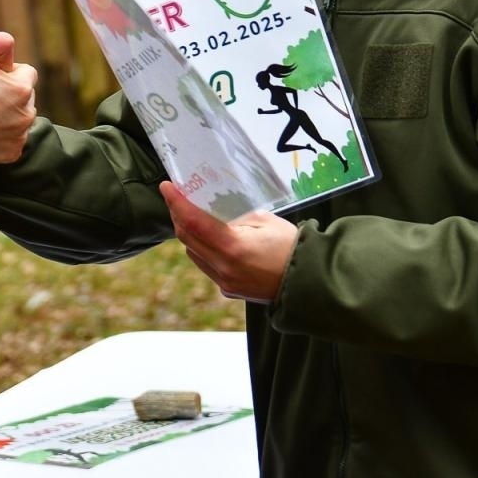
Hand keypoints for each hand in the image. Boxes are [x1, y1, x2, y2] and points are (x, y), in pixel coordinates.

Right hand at [0, 62, 37, 165]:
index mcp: (20, 89)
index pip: (24, 72)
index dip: (7, 73)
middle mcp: (26, 113)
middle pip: (22, 98)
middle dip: (7, 96)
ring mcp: (19, 135)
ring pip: (17, 120)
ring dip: (3, 117)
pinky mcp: (10, 153)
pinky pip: (9, 142)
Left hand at [161, 182, 299, 302]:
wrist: (310, 283)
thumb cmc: (292, 247)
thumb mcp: (265, 221)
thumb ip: (235, 215)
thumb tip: (213, 206)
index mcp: (233, 248)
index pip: (193, 223)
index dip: (176, 203)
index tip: (167, 187)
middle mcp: (224, 268)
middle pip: (187, 238)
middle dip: (178, 214)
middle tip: (176, 195)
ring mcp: (224, 282)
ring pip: (193, 253)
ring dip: (188, 232)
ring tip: (191, 212)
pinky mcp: (228, 290)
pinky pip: (205, 265)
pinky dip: (201, 248)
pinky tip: (209, 236)